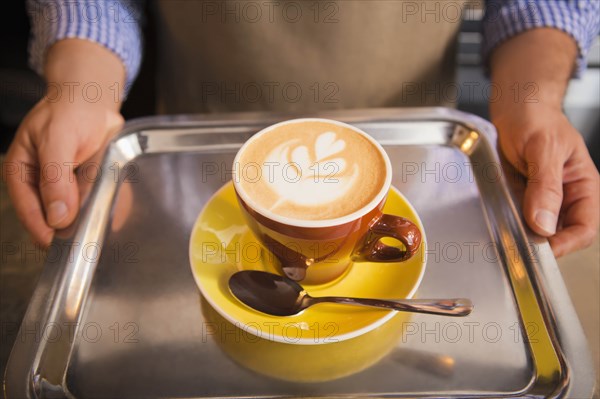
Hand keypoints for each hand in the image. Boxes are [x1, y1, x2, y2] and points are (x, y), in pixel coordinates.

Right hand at [2, 39, 124, 245]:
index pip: (28, 211)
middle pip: (51, 217)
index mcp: (22, 174)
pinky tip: (116, 216)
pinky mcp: (84, 187)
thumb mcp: (57, 140)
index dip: (43, 230)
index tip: (60, 244)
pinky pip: (94, 205)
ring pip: (74, 214)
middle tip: (86, 241)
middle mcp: (41, 184)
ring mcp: (64, 187)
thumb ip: (55, 177)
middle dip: (68, 229)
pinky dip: (104, 210)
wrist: (92, 100)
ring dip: (88, 221)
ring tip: (101, 231)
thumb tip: (57, 215)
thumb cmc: (68, 112)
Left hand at [493, 103, 598, 256]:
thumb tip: (544, 223)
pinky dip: (507, 219)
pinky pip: (515, 216)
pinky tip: (498, 213)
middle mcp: (564, 196)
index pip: (584, 228)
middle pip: (559, 234)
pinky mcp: (520, 196)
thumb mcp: (543, 148)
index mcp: (582, 186)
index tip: (542, 248)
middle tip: (518, 240)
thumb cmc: (535, 118)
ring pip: (535, 228)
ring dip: (521, 230)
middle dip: (540, 240)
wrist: (513, 106)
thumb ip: (545, 185)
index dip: (566, 243)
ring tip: (506, 225)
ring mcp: (541, 198)